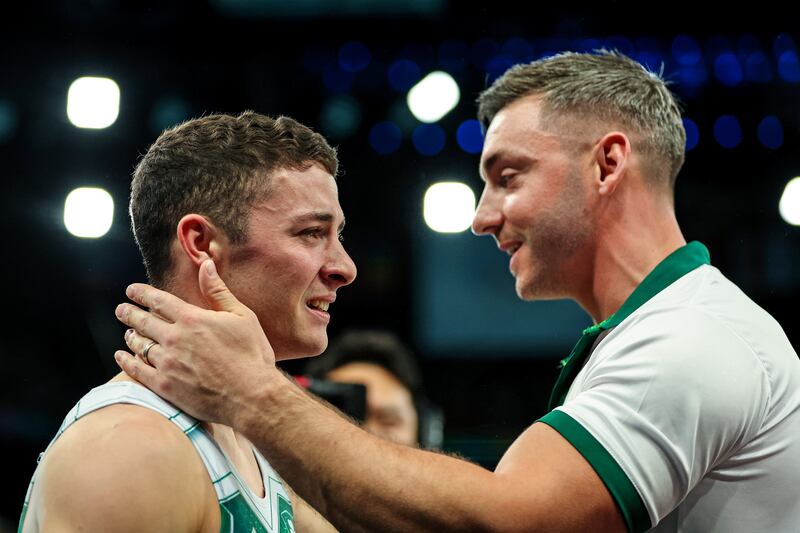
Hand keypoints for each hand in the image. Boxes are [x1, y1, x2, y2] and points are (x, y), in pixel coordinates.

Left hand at [114, 258, 276, 424]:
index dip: (141, 293)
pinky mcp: (164, 386)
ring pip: (139, 345)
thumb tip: (205, 264)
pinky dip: (126, 362)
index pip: (158, 301)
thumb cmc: (251, 354)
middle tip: (121, 310)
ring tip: (127, 334)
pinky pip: (137, 371)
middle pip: (143, 322)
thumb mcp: (241, 316)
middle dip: (129, 313)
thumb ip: (218, 291)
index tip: (131, 290)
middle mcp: (174, 338)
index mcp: (192, 319)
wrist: (251, 396)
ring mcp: (167, 363)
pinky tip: (122, 357)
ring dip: (131, 337)